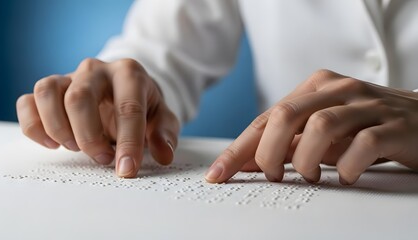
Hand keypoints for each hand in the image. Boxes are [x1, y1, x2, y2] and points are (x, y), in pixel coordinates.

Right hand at [16, 58, 179, 177]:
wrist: (125, 89)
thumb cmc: (143, 105)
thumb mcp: (162, 118)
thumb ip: (165, 134)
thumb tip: (163, 154)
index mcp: (130, 74)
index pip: (127, 108)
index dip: (128, 142)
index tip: (126, 170)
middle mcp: (96, 70)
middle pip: (79, 98)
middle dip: (88, 137)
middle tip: (102, 158)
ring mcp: (69, 76)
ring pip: (47, 93)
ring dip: (58, 128)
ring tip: (74, 147)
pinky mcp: (50, 89)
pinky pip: (28, 102)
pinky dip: (34, 126)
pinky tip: (52, 144)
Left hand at [205, 69, 417, 184]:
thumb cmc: (367, 127)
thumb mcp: (324, 132)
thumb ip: (290, 142)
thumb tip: (249, 162)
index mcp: (317, 87)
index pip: (267, 117)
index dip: (239, 148)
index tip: (219, 173)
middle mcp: (339, 90)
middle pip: (286, 115)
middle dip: (267, 153)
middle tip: (271, 176)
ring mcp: (368, 105)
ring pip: (320, 126)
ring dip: (305, 159)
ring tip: (308, 176)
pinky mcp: (395, 126)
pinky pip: (363, 144)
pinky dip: (346, 166)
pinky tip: (345, 176)